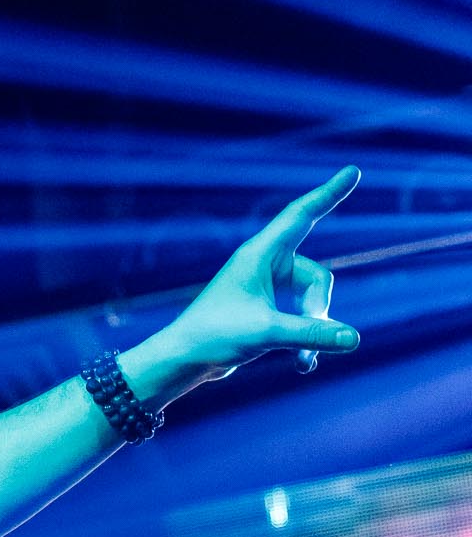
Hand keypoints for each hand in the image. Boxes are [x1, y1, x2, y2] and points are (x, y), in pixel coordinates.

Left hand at [165, 166, 362, 382]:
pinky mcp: (268, 310)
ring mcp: (267, 288)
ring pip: (313, 302)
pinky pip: (302, 318)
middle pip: (318, 278)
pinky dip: (305, 341)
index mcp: (259, 255)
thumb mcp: (266, 333)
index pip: (301, 216)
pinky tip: (302, 366)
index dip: (328, 194)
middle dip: (317, 310)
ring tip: (301, 361)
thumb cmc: (213, 337)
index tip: (353, 170)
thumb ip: (311, 334)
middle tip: (305, 339)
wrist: (183, 361)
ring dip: (312, 332)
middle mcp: (265, 266)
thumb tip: (353, 338)